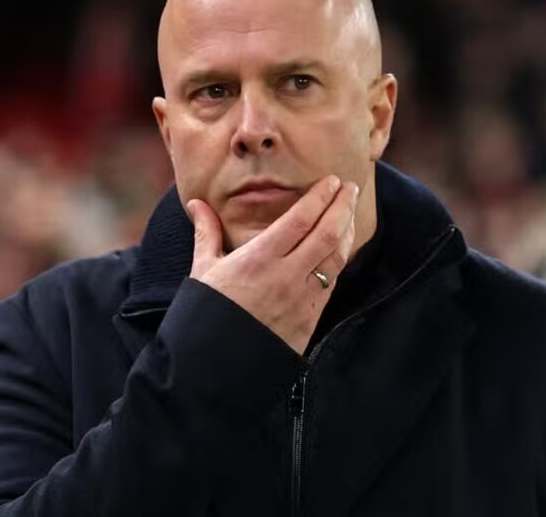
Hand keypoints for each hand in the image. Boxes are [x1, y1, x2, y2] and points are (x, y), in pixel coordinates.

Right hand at [187, 175, 357, 354]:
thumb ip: (207, 232)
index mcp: (259, 259)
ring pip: (336, 259)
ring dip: (347, 232)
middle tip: (350, 188)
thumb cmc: (206, 312)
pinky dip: (338, 261)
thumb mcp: (203, 269)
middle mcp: (286, 276)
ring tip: (349, 213)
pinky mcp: (310, 319)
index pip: (301, 220)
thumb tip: (196, 203)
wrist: (214, 365)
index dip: (320, 197)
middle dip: (342, 207)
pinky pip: (330, 283)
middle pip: (327, 234)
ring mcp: (302, 299)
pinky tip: (340, 249)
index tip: (331, 181)